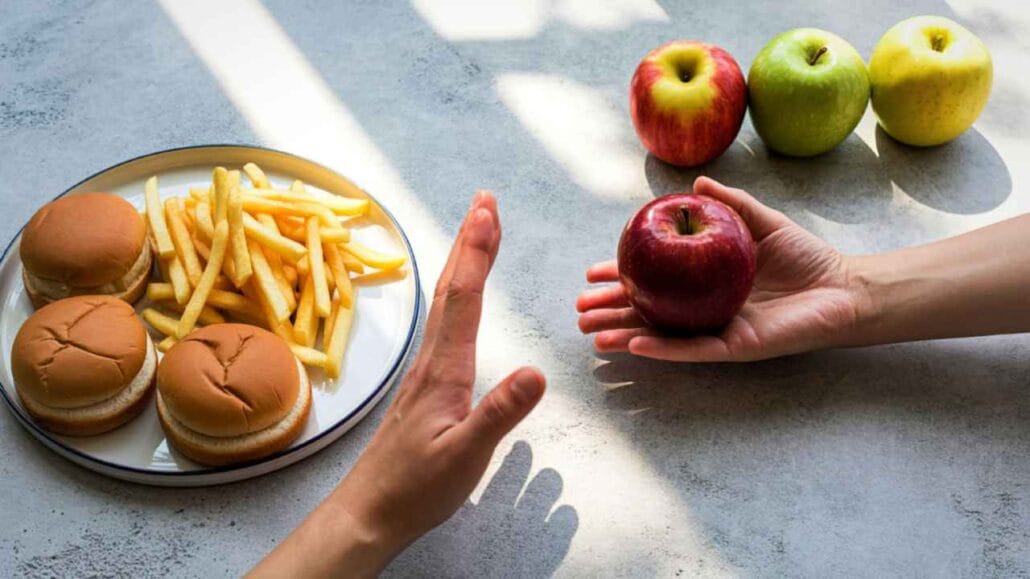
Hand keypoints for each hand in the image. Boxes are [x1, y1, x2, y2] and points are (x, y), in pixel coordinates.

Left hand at [252, 192, 545, 577]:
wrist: (372, 510)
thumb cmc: (417, 487)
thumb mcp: (466, 455)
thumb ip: (499, 413)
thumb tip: (537, 371)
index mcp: (445, 370)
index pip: (464, 299)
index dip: (477, 253)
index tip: (488, 212)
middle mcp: (433, 360)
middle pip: (452, 288)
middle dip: (470, 241)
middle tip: (484, 202)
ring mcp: (426, 370)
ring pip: (445, 303)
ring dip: (462, 262)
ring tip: (477, 233)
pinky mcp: (426, 384)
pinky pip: (444, 323)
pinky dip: (457, 293)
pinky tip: (460, 297)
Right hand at [577, 177, 866, 361]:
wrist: (844, 288)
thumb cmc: (807, 258)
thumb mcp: (761, 221)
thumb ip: (730, 203)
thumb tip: (694, 184)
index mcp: (704, 283)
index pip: (654, 281)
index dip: (621, 279)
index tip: (592, 274)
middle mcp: (704, 310)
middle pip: (647, 313)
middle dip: (611, 313)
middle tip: (580, 312)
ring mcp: (716, 331)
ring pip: (661, 337)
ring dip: (625, 336)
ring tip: (593, 334)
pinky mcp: (735, 348)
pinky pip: (692, 349)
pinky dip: (662, 349)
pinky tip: (634, 344)